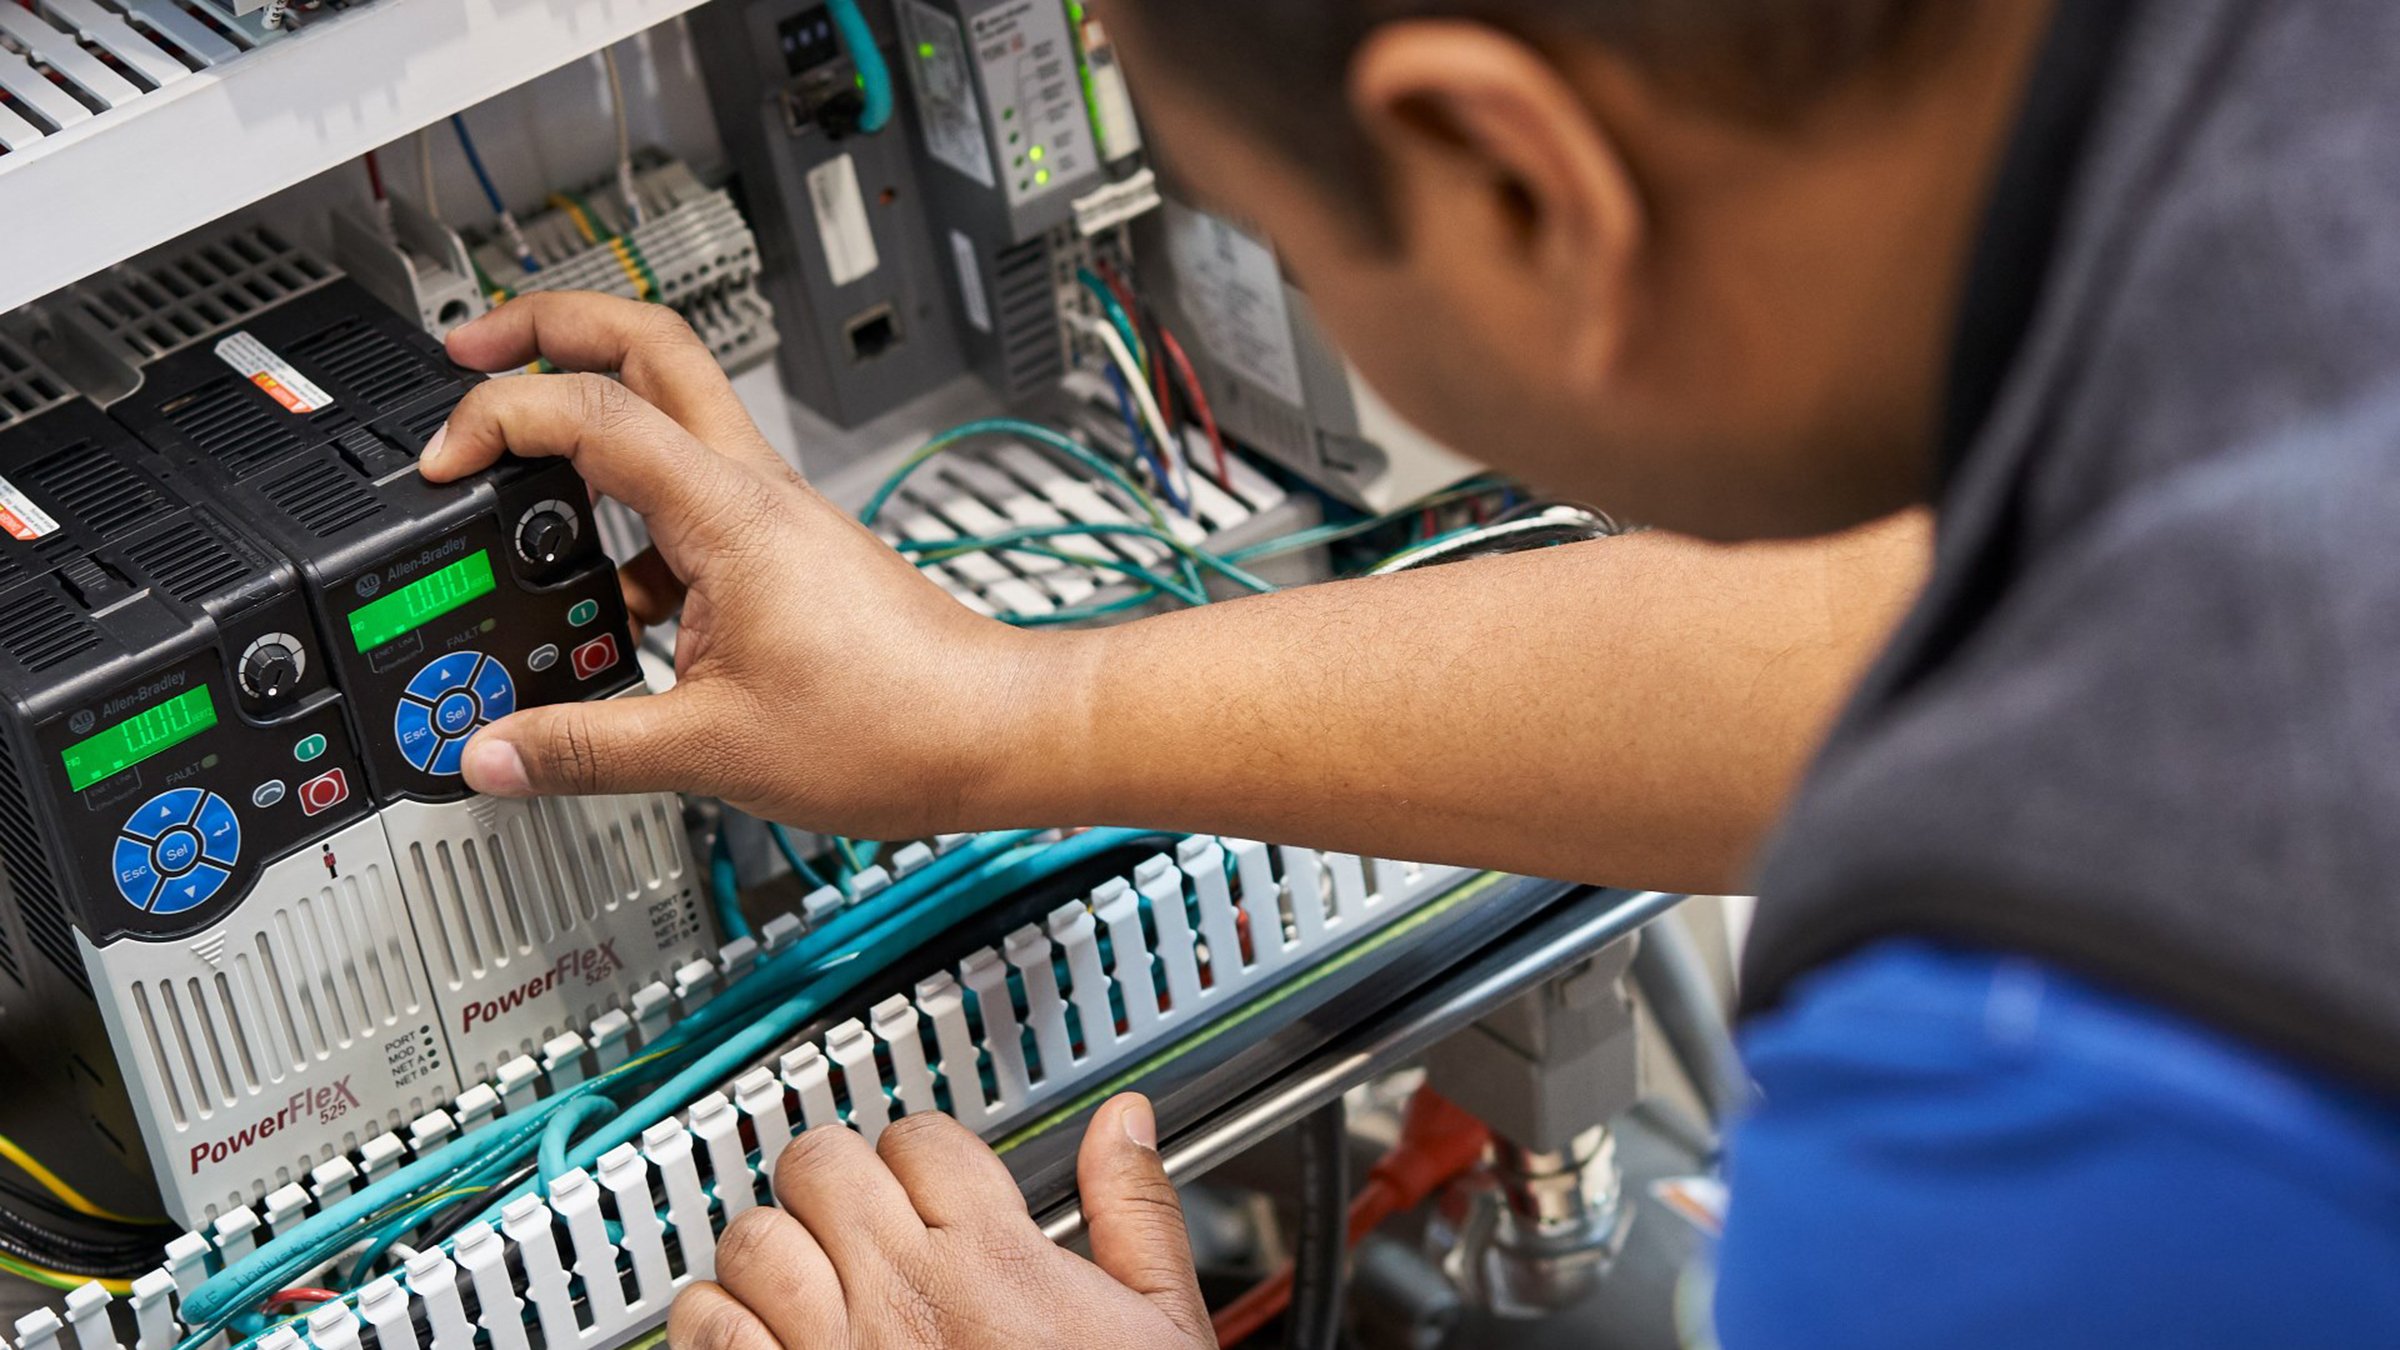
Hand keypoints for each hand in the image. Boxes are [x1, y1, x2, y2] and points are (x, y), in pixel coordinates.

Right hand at [423, 293, 1064, 837]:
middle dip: (552, 326)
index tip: (441, 462)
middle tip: (472, 352)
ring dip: (590, 430)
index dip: (497, 416)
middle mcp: (753, 490)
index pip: (591, 409)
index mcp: (728, 513)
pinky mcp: (784, 553)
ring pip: (671, 419)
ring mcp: (772, 515)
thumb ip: (585, 749)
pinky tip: (605, 603)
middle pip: (649, 345)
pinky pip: (689, 505)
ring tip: (518, 486)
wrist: (992, 733)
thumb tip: (490, 754)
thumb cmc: (895, 726)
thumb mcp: (711, 750)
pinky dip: (631, 528)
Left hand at [666, 1095, 1212, 1349]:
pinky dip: (717, 1320)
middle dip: (835, 1180)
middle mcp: (906, 1294)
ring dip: (773, 1246)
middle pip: (822, 1164)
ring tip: (800, 1271)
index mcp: (996, 1261)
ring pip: (754, 1237)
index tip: (922, 1185)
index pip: (919, 1140)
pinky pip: (707, 1326)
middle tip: (853, 1214)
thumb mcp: (1157, 1325)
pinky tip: (757, 1333)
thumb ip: (1135, 1214)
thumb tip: (1122, 1126)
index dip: (920, 1154)